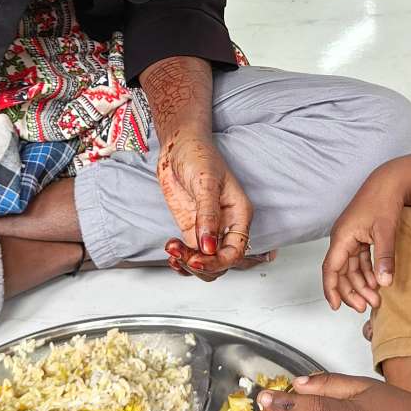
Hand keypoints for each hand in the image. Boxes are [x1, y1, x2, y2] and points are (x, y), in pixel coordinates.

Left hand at [157, 131, 264, 280]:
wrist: (177, 146)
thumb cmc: (198, 155)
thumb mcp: (205, 182)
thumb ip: (207, 215)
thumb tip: (209, 246)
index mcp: (239, 215)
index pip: (236, 251)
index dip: (218, 261)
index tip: (198, 259)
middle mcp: (226, 225)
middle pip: (221, 262)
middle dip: (202, 265)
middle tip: (181, 256)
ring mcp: (208, 229)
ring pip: (206, 263)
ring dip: (189, 264)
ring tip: (172, 251)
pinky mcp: (191, 229)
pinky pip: (191, 255)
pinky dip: (181, 261)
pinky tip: (172, 254)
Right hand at [322, 166, 406, 312]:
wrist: (390, 180)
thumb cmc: (383, 199)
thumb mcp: (385, 230)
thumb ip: (384, 257)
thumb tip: (384, 282)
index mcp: (342, 236)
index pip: (331, 268)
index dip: (331, 288)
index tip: (336, 306)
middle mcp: (343, 238)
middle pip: (341, 271)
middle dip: (352, 291)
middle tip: (366, 307)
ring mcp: (351, 237)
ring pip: (351, 267)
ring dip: (362, 283)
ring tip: (376, 298)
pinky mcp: (361, 236)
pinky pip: (360, 259)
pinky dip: (367, 272)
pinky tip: (377, 282)